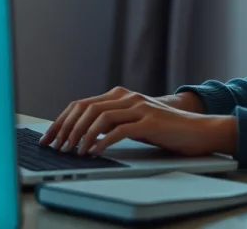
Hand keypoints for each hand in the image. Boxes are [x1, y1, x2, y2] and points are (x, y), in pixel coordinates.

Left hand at [39, 86, 236, 156]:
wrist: (197, 130)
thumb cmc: (164, 130)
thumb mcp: (133, 123)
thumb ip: (112, 122)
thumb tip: (82, 134)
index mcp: (119, 96)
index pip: (81, 104)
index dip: (62, 121)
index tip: (48, 137)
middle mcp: (127, 97)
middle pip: (86, 108)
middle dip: (66, 129)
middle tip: (55, 146)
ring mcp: (138, 107)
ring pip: (100, 117)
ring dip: (81, 135)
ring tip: (72, 151)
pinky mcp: (149, 121)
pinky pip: (119, 129)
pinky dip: (102, 141)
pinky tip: (93, 151)